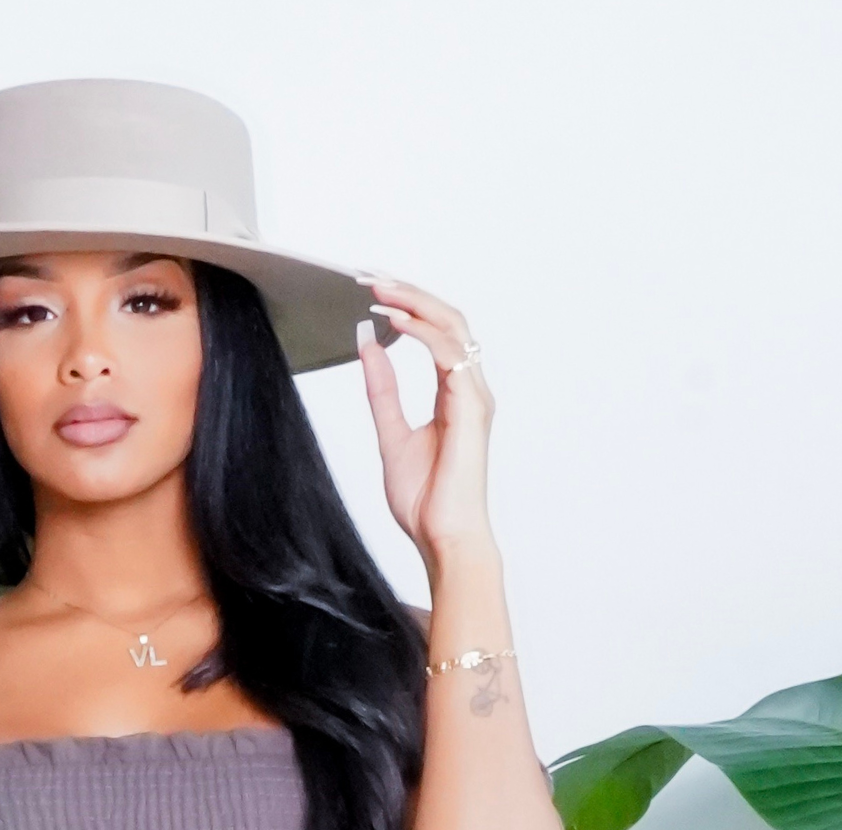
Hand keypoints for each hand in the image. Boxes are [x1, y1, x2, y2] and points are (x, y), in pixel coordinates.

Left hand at [358, 276, 494, 570]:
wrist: (443, 540)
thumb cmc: (426, 502)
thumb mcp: (391, 435)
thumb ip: (381, 390)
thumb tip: (366, 344)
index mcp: (455, 393)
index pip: (437, 332)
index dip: (408, 306)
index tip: (374, 291)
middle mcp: (470, 389)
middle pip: (448, 319)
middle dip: (410, 293)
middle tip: (372, 277)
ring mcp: (475, 396)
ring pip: (452, 326)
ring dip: (414, 303)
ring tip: (379, 290)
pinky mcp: (471, 408)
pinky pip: (448, 354)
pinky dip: (421, 332)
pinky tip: (393, 322)